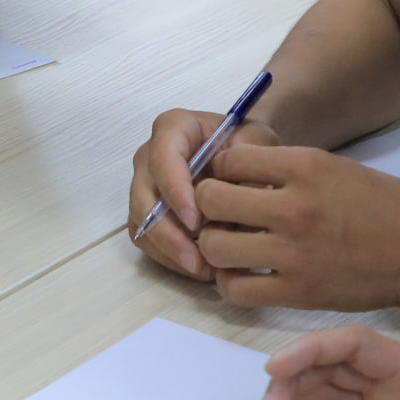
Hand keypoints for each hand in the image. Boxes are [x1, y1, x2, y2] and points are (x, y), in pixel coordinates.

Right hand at [128, 108, 279, 279]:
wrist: (247, 153)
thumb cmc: (250, 144)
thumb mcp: (257, 143)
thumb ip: (248, 166)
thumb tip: (236, 203)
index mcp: (173, 129)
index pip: (163, 159)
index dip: (175, 192)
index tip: (197, 222)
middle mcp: (150, 157)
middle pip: (143, 198)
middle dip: (168, 234)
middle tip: (197, 260)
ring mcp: (146, 187)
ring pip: (142, 225)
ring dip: (170, 252)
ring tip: (205, 270)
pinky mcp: (149, 215)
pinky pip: (148, 241)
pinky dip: (171, 259)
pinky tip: (202, 269)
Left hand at [192, 142, 399, 313]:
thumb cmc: (384, 206)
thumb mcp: (335, 167)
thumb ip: (286, 169)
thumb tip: (236, 172)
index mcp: (304, 167)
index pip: (229, 160)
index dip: (222, 171)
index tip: (230, 183)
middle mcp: (294, 207)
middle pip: (211, 201)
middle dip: (208, 206)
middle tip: (220, 216)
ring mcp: (293, 253)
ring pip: (215, 247)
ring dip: (215, 246)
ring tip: (230, 246)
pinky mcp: (298, 292)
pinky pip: (236, 289)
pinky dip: (231, 283)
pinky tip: (244, 275)